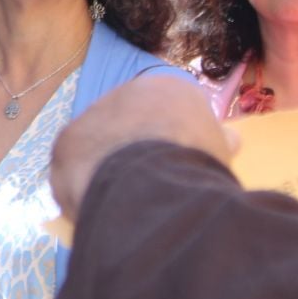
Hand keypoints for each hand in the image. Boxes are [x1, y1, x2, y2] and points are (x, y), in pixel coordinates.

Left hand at [51, 76, 238, 222]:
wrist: (149, 176)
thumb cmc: (195, 161)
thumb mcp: (218, 150)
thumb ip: (217, 140)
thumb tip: (232, 138)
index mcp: (166, 89)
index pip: (167, 112)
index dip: (173, 140)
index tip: (179, 165)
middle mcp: (123, 94)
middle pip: (130, 126)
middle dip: (138, 154)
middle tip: (149, 188)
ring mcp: (91, 116)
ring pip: (100, 144)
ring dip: (107, 169)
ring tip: (123, 203)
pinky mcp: (65, 144)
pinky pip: (75, 166)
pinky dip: (86, 187)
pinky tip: (98, 209)